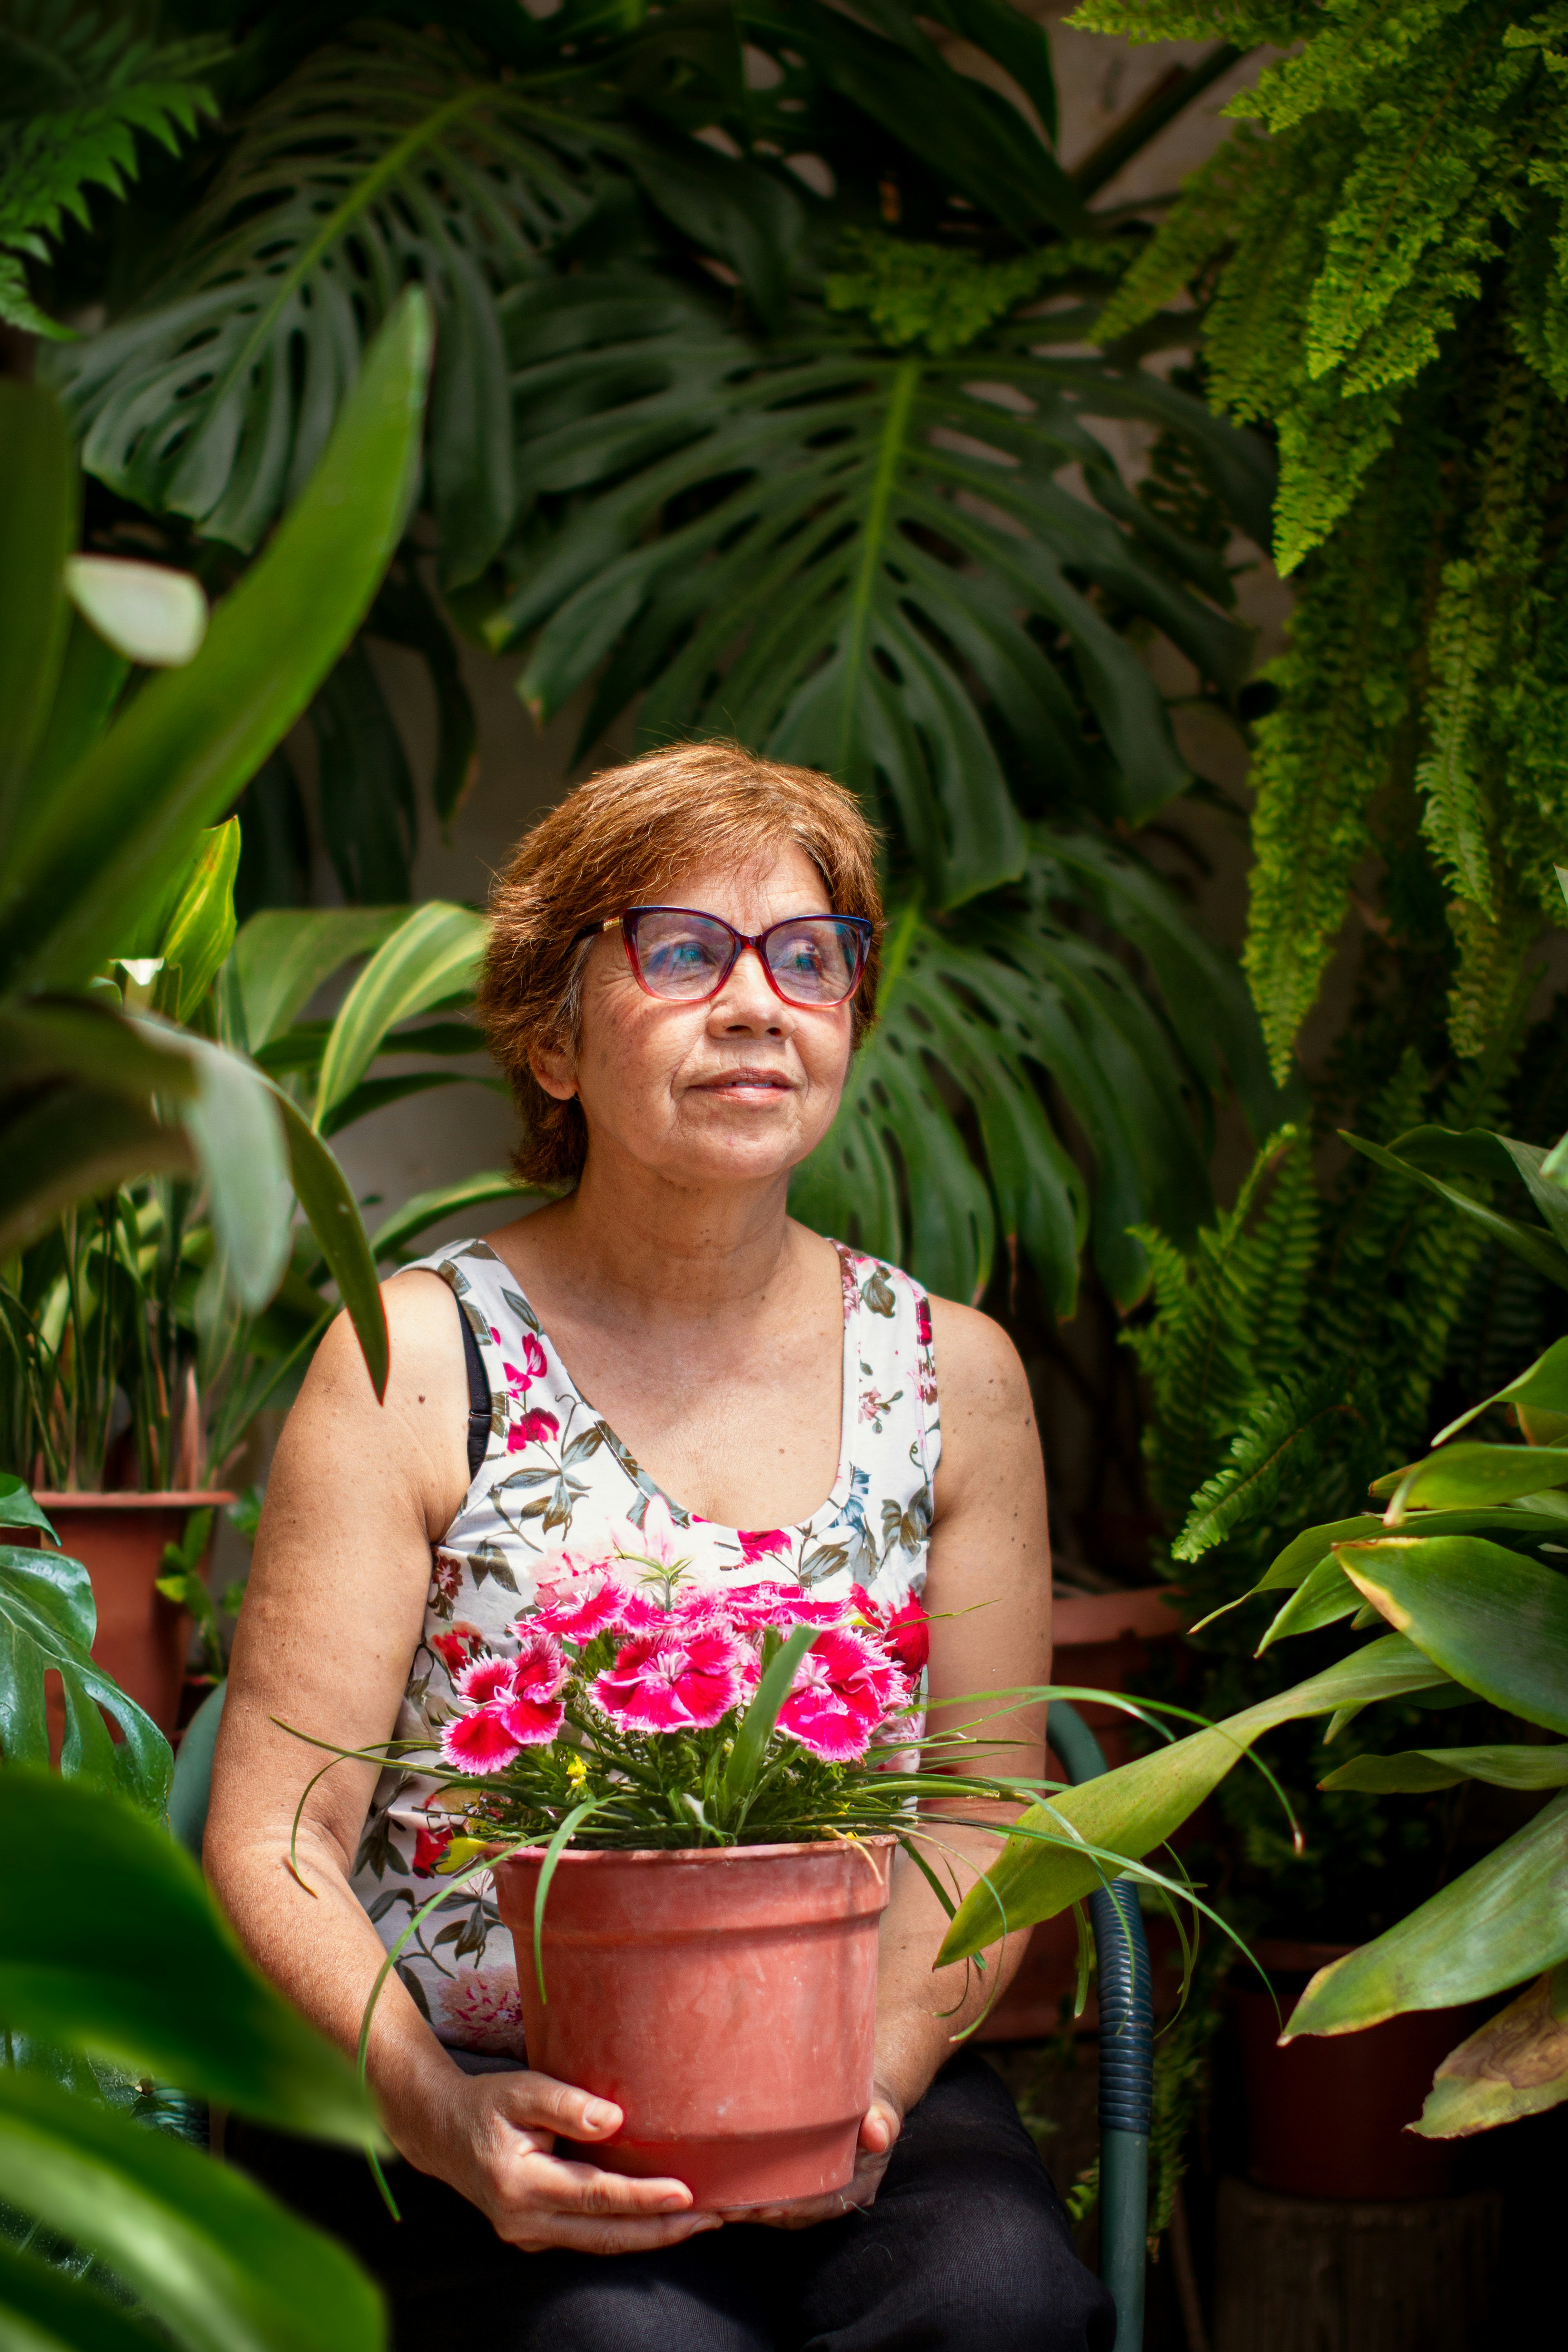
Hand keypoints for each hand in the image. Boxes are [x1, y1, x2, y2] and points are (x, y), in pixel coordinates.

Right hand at [395, 2064, 722, 2255]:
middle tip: (712, 2219)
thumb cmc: (486, 2104)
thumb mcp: (521, 2089)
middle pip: (604, 2235)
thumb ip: (566, 2103)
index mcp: (520, 2186)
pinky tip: (656, 2219)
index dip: (642, 2197)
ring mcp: (528, 2235)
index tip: (686, 2193)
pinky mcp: (535, 2235)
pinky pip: (587, 2237)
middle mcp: (524, 2222)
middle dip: (661, 2230)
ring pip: (598, 2243)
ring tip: (698, 2221)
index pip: (595, 2196)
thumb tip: (616, 2120)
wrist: (440, 2132)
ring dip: (649, 2235)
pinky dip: (624, 2231)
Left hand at [722, 2086, 902, 2230]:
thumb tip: (880, 2132)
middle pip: (796, 2215)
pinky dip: (750, 2196)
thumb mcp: (882, 2108)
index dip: (795, 2208)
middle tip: (729, 2208)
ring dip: (752, 2210)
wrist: (867, 2103)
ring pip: (781, 2211)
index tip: (765, 2208)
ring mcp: (815, 2194)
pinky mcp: (797, 2184)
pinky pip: (774, 2196)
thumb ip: (882, 2120)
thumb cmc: (873, 2104)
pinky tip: (723, 2190)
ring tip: (719, 2203)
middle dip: (763, 2214)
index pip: (824, 2205)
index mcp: (858, 2187)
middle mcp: (835, 2198)